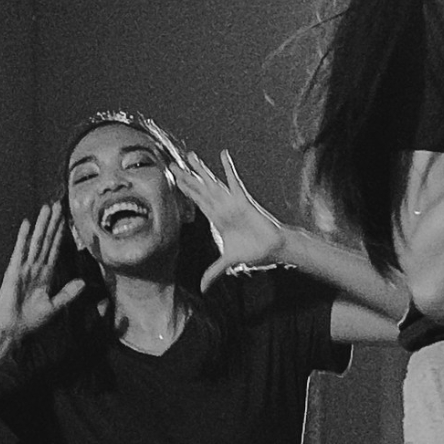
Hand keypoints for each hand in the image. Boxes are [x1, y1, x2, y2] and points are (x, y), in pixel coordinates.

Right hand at [0, 208, 90, 340]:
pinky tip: (27, 224)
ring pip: (36, 241)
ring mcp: (24, 267)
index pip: (54, 249)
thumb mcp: (54, 306)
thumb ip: (68, 293)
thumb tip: (83, 282)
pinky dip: (24, 237)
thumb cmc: (30, 319)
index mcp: (44, 275)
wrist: (13, 328)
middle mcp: (35, 267)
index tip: (65, 220)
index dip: (60, 235)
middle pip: (46, 240)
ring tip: (47, 208)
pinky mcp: (14, 271)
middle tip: (58, 205)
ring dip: (42, 224)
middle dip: (52, 223)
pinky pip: (20, 251)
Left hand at [172, 148, 290, 275]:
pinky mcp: (243, 200)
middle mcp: (222, 207)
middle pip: (200, 189)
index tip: (173, 180)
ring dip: (201, 170)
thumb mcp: (229, 262)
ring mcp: (231, 201)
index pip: (197, 201)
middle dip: (186, 177)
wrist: (272, 247)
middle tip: (171, 164)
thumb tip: (203, 288)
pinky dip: (228, 168)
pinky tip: (223, 155)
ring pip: (212, 182)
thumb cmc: (253, 251)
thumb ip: (214, 272)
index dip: (185, 191)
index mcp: (217, 218)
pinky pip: (234, 181)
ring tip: (190, 155)